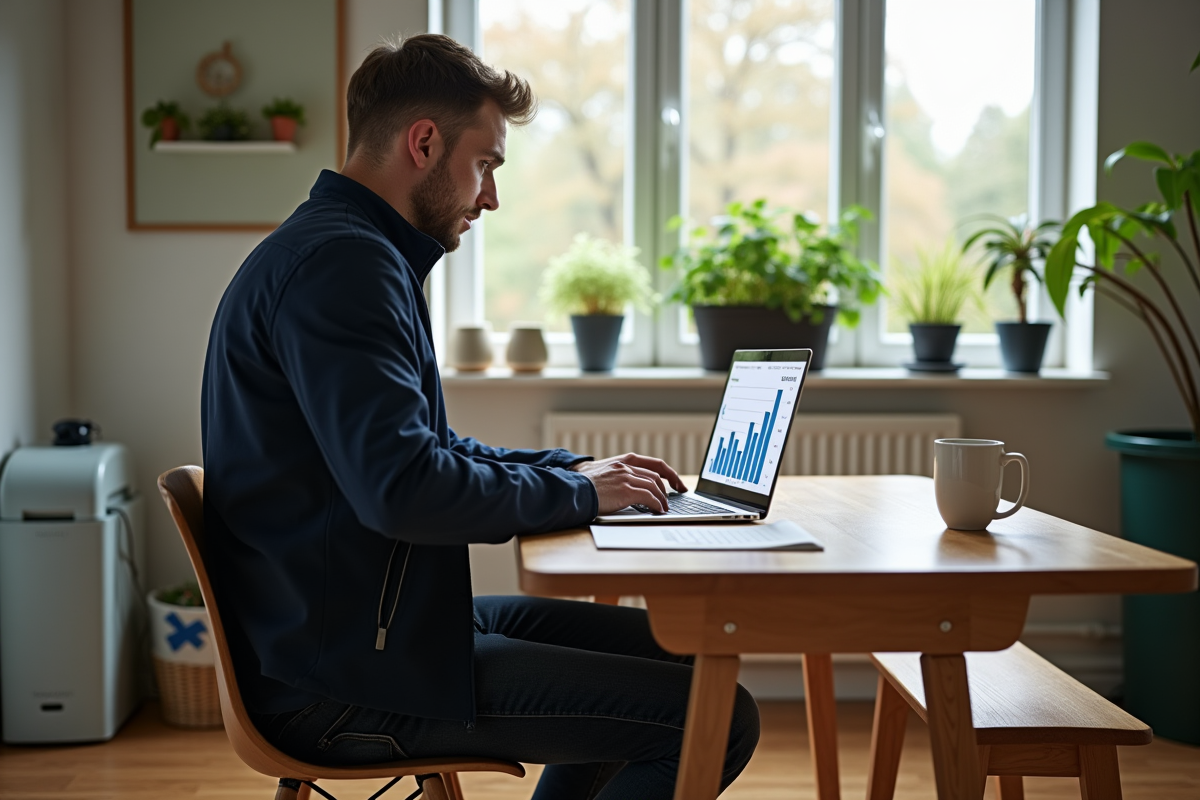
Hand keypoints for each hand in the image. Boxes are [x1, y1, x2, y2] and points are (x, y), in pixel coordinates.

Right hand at [570, 453, 687, 514]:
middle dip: (669, 488)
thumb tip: (630, 488)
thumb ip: (617, 476)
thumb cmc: (583, 485)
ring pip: (654, 486)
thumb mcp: (603, 474)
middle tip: (674, 497)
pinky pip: (649, 497)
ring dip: (662, 499)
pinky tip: (658, 510)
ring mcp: (626, 477)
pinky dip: (657, 504)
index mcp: (622, 460)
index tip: (676, 482)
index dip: (669, 473)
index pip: (654, 464)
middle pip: (656, 476)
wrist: (573, 489)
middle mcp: (626, 466)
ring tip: (664, 508)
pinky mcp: (625, 490)